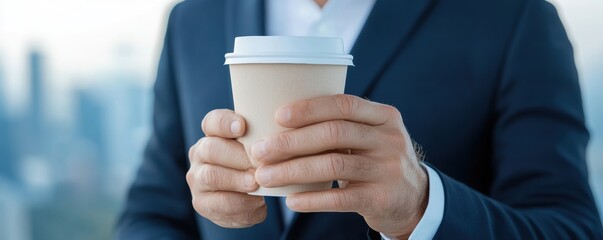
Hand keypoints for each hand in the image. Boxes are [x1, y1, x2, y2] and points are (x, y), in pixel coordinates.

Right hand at [187, 109, 265, 227]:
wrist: (247, 203)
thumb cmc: (255, 168)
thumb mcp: (258, 151)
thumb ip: (261, 141)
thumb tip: (275, 137)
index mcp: (213, 134)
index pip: (212, 121)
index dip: (224, 122)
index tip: (242, 127)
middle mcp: (199, 154)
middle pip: (211, 149)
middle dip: (237, 156)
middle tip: (258, 164)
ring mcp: (197, 179)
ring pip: (211, 176)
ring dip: (237, 180)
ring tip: (256, 183)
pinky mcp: (201, 203)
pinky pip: (219, 203)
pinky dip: (241, 203)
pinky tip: (257, 202)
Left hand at [252, 94, 428, 238]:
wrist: (414, 198)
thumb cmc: (377, 160)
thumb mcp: (371, 135)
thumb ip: (341, 124)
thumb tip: (281, 120)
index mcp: (384, 116)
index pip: (344, 105)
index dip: (309, 109)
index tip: (278, 116)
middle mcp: (389, 140)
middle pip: (334, 134)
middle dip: (291, 142)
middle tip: (260, 150)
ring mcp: (388, 170)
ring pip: (333, 166)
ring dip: (293, 171)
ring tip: (265, 176)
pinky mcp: (382, 198)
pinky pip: (341, 199)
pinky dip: (312, 200)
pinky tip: (291, 200)